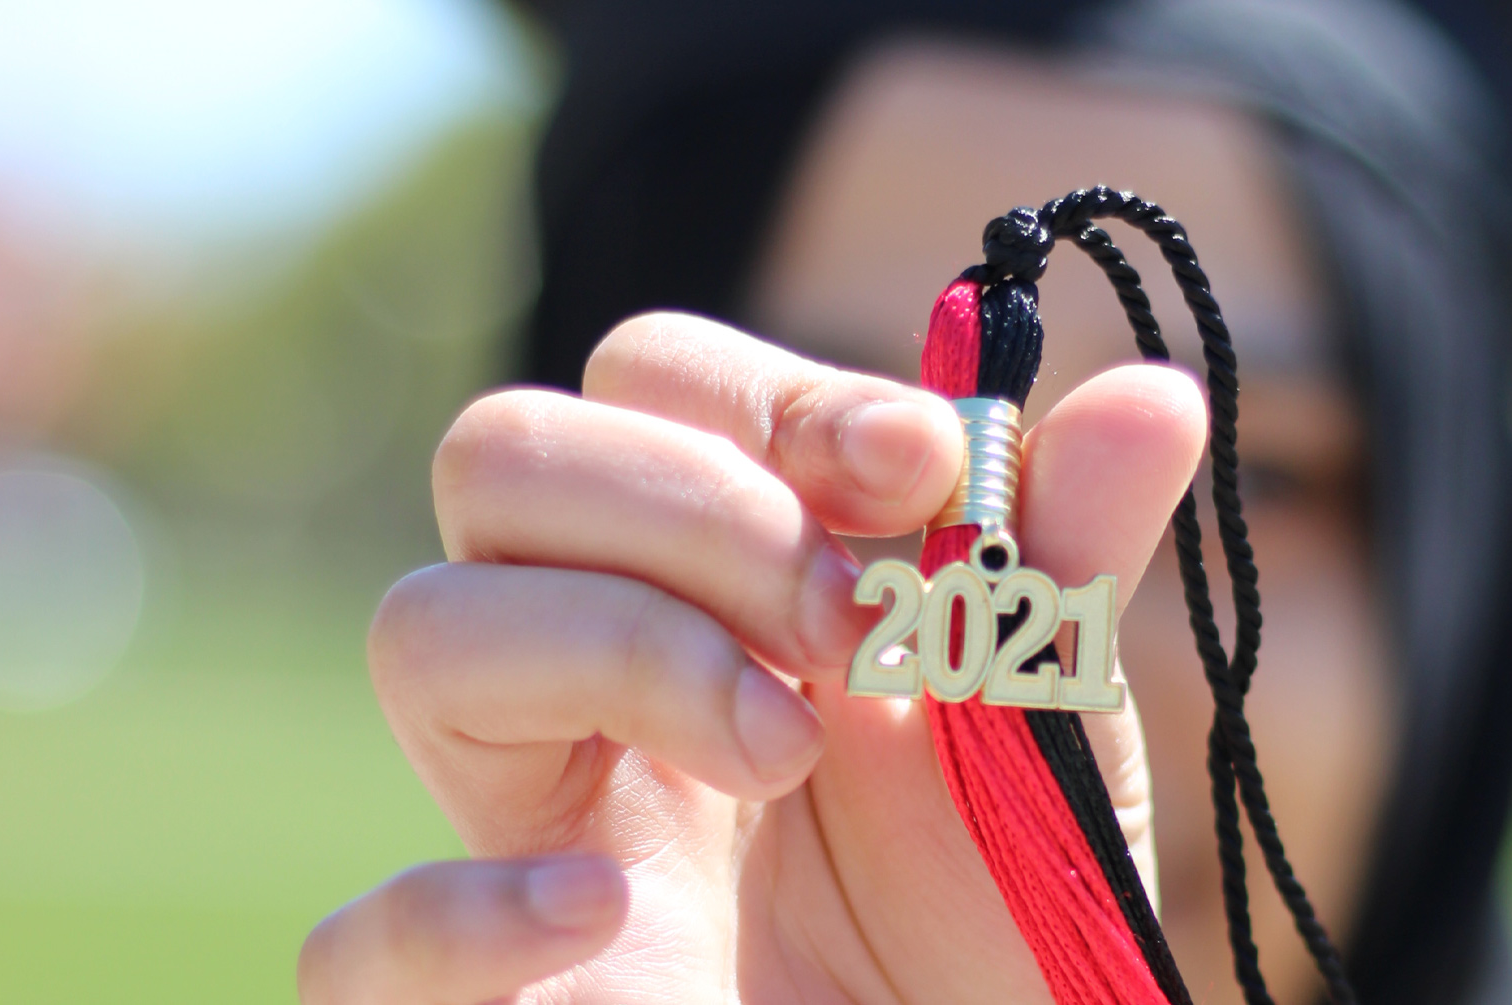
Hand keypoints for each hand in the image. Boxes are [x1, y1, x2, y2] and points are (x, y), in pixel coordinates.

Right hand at [297, 313, 1206, 1003]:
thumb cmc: (997, 936)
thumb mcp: (1043, 739)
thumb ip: (1063, 573)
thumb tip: (1159, 393)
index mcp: (716, 594)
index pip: (652, 389)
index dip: (769, 391)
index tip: (914, 464)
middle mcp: (597, 689)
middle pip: (503, 453)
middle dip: (689, 498)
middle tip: (841, 625)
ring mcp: (520, 839)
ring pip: (419, 627)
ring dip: (619, 644)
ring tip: (784, 753)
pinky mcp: (474, 1003)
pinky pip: (353, 937)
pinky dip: (464, 908)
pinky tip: (606, 912)